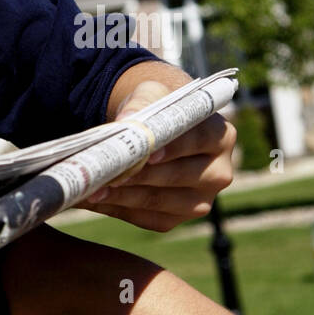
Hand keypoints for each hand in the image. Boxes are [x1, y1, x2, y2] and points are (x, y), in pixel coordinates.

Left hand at [75, 80, 236, 231]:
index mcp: (221, 137)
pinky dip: (117, 208)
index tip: (146, 154)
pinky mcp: (177, 219)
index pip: (198, 141)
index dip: (172, 148)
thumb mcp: (153, 95)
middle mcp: (218, 173)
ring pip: (158, 201)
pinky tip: (94, 198)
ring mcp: (200, 201)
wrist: (158, 132)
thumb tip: (126, 121)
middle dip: (138, 174)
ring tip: (92, 187)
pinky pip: (146, 218)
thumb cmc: (158, 110)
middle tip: (107, 171)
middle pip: (177, 176)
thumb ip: (142, 104)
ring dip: (122, 196)